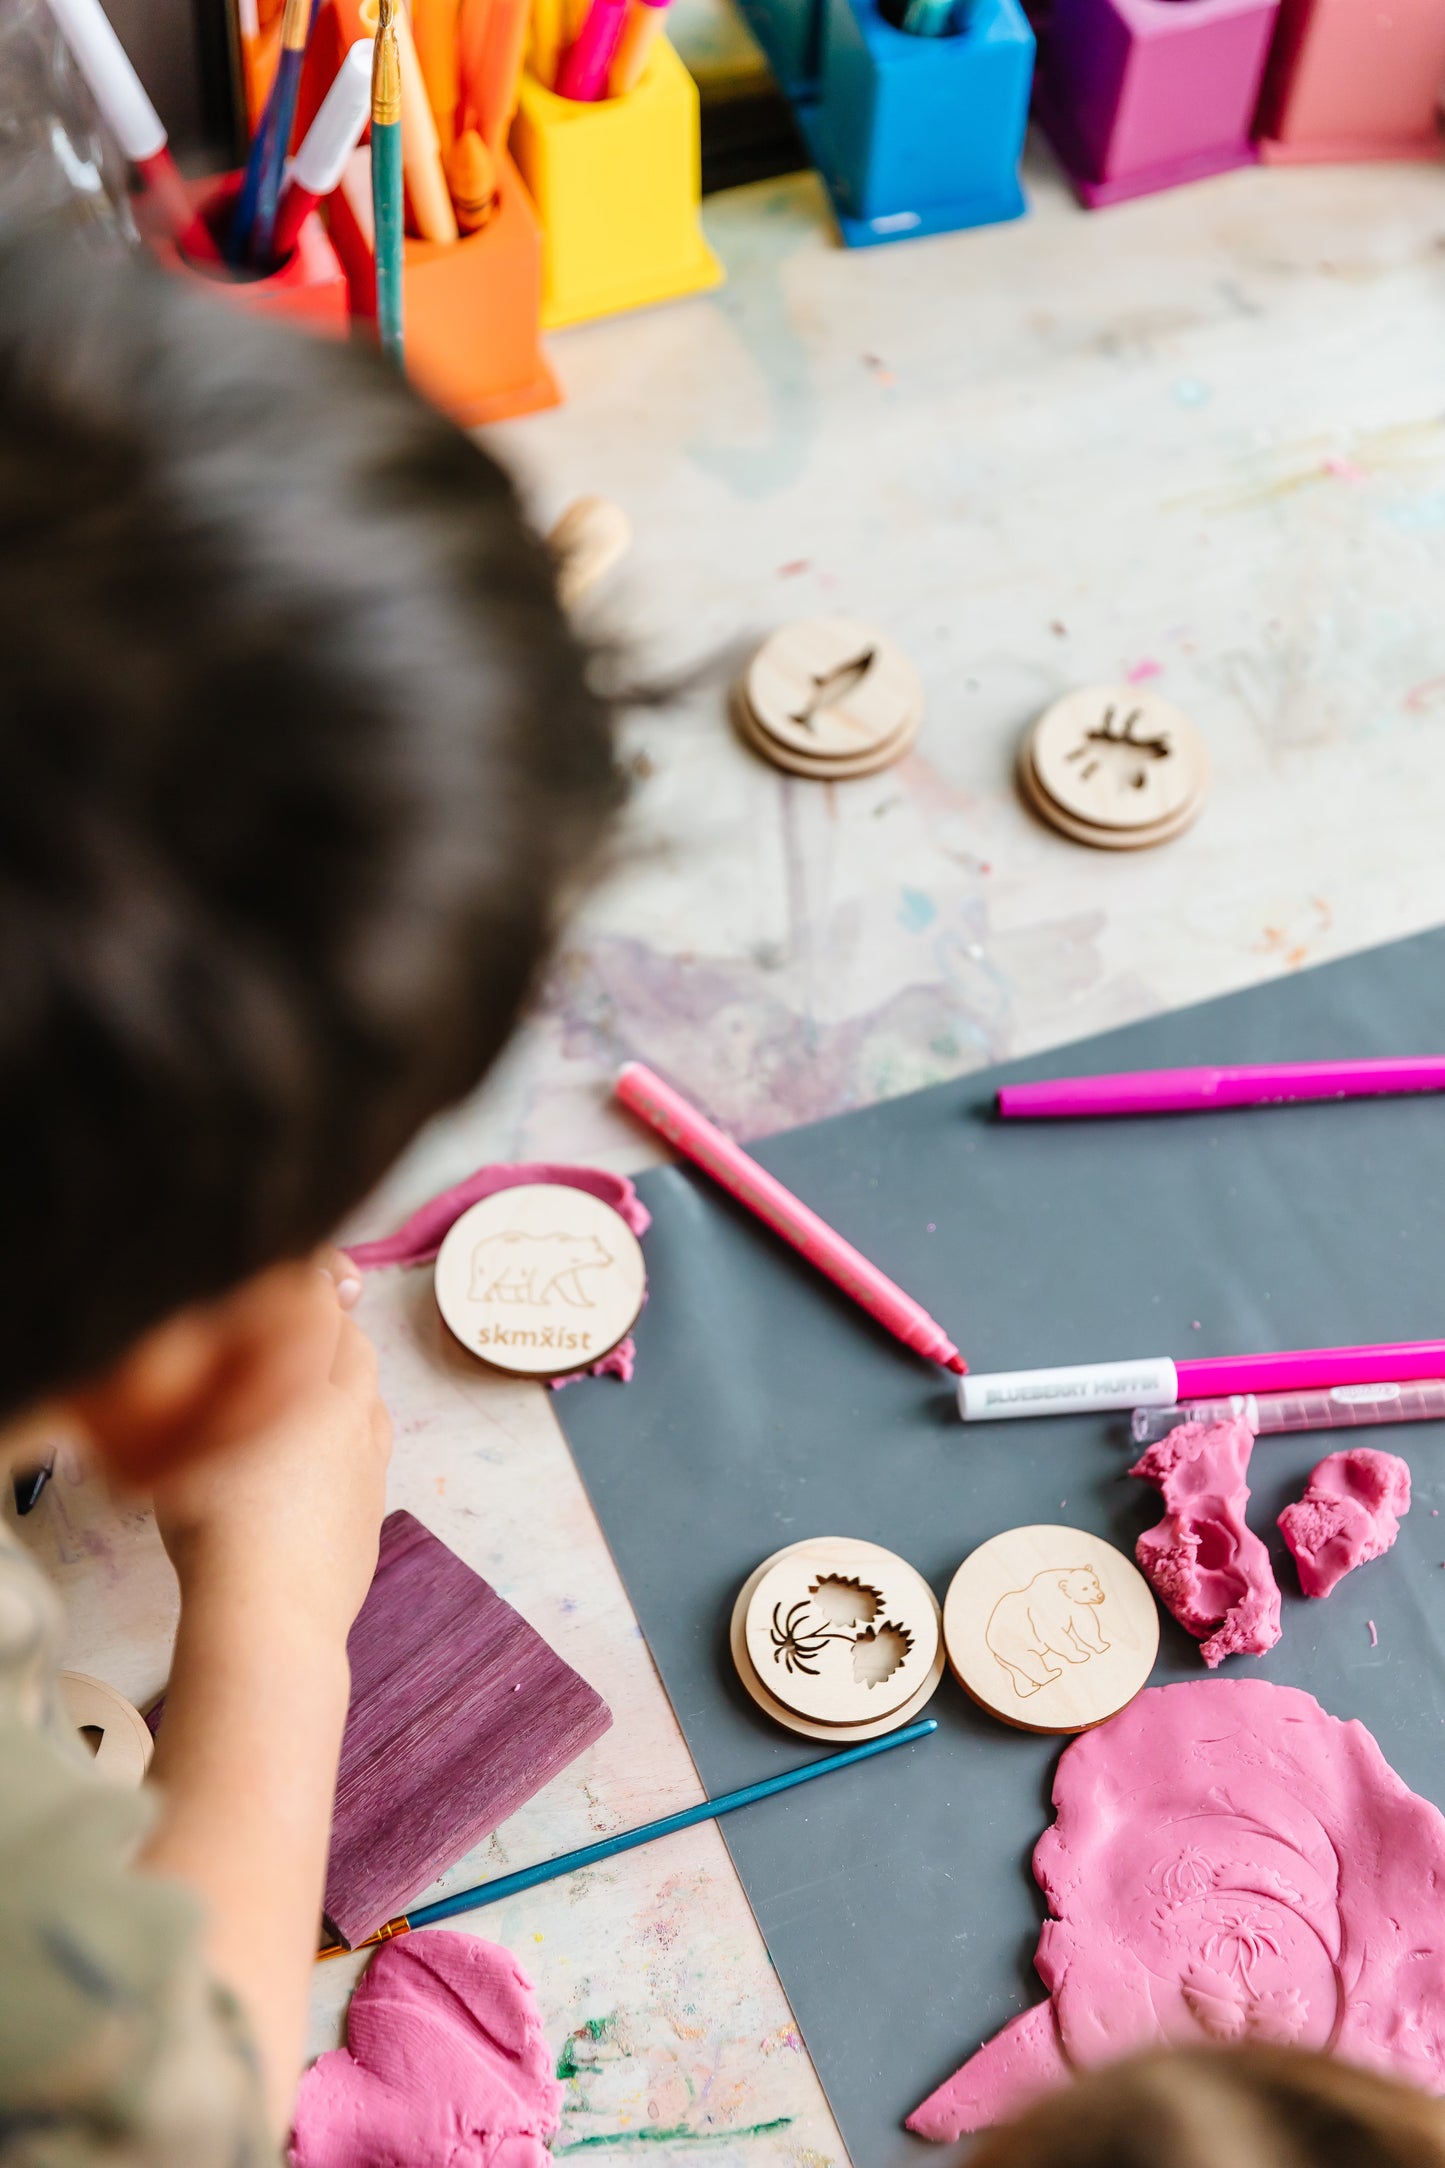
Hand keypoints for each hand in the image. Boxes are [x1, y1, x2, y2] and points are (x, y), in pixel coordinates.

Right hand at [152, 1261, 391, 1646]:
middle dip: (331, 1325)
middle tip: (301, 1320)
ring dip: (346, 1375)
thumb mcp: (188, 1447)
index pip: (321, 1304)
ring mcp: (369, 1454)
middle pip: (353, 1343)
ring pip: (370, 1390)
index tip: (310, 1270)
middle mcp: (347, 1409)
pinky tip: (324, 1440)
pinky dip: (356, 1423)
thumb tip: (209, 1371)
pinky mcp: (377, 1494)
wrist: (272, 1610)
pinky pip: (375, 1438)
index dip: (315, 1280)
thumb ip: (209, 1396)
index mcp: (305, 1383)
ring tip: (308, 1381)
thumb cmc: (215, 1531)